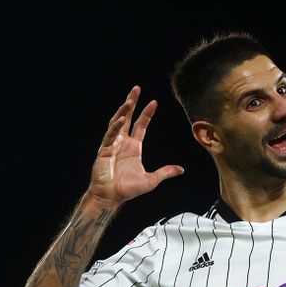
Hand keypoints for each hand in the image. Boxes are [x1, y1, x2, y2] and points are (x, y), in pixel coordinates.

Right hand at [88, 86, 183, 206]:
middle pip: (127, 118)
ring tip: (129, 100)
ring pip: (117, 123)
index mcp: (134, 147)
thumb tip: (181, 170)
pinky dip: (115, 127)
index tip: (154, 102)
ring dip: (123, 111)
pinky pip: (109, 136)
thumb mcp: (151, 180)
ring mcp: (112, 145)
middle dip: (131, 103)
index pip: (141, 125)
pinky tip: (121, 119)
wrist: (111, 197)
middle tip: (136, 88)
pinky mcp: (104, 150)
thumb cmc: (127, 190)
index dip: (147, 113)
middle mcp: (123, 143)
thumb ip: (165, 172)